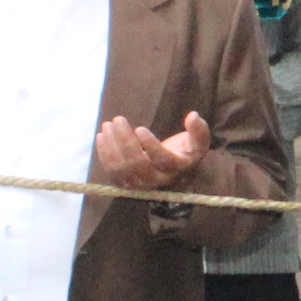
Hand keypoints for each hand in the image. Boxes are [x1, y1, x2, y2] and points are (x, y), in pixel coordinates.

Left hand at [95, 111, 212, 191]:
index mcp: (176, 169)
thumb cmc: (186, 154)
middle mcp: (157, 181)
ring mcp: (140, 185)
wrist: (174, 176)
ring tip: (107, 125)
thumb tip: (193, 115)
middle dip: (125, 141)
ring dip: (111, 146)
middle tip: (118, 120)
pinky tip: (101, 137)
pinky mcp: (126, 185)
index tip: (139, 128)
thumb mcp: (198, 143)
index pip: (162, 160)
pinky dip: (104, 154)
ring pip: (122, 168)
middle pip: (137, 164)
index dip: (151, 145)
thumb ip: (198, 130)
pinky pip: (112, 172)